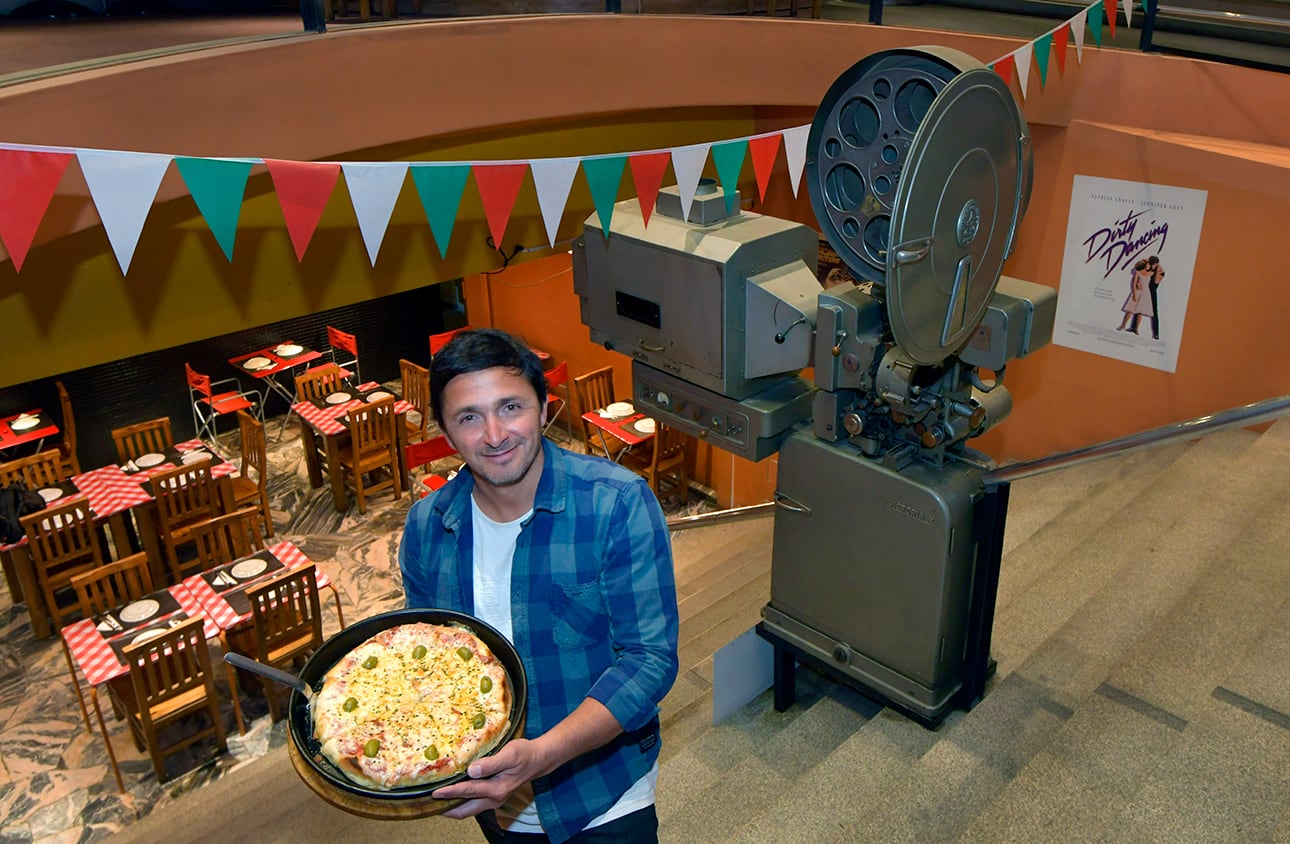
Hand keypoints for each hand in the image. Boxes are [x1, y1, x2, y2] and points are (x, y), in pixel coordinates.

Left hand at [432, 738, 548, 818]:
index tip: (434, 792)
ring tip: (437, 801)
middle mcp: (494, 798)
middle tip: (429, 804)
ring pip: (468, 809)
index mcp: (496, 789)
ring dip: (453, 806)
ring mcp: (494, 799)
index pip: (468, 792)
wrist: (539, 759)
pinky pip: (473, 803)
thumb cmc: (525, 754)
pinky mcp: (494, 796)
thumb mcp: (510, 754)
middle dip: (447, 808)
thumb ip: (491, 763)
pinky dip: (461, 801)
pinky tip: (454, 793)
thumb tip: (472, 770)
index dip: (450, 792)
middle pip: (464, 810)